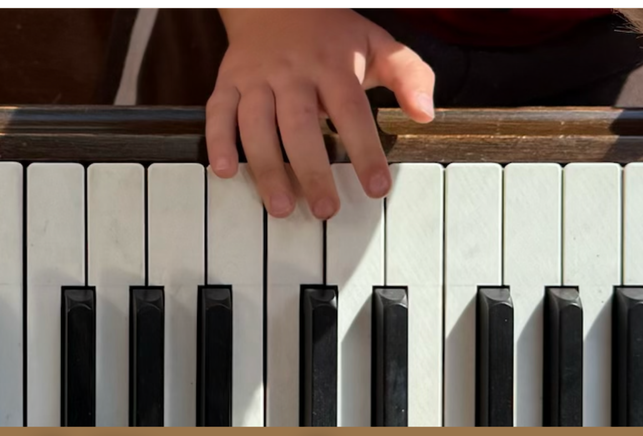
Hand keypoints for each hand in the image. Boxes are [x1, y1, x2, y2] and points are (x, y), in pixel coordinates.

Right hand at [209, 8, 433, 219]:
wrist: (275, 1)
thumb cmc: (330, 33)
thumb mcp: (377, 43)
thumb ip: (408, 74)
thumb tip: (424, 112)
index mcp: (332, 65)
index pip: (351, 111)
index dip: (365, 150)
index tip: (376, 187)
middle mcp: (292, 73)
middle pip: (300, 125)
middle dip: (311, 170)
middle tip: (325, 208)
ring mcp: (256, 78)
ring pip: (256, 125)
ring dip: (266, 167)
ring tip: (281, 205)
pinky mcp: (228, 82)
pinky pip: (218, 112)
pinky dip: (218, 141)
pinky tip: (225, 170)